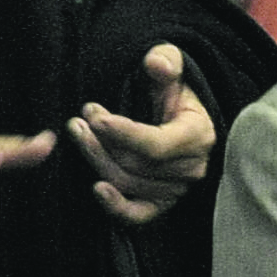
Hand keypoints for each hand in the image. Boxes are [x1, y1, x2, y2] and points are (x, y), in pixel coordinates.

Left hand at [67, 42, 214, 223]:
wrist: (183, 119)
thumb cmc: (174, 94)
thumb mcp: (173, 70)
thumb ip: (166, 61)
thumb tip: (155, 63)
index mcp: (197, 136)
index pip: (156, 145)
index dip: (123, 134)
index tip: (94, 117)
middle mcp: (191, 168)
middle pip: (136, 165)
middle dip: (101, 142)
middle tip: (78, 121)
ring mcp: (177, 189)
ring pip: (128, 183)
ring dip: (97, 161)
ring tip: (79, 134)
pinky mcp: (162, 203)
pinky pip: (139, 214)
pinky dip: (116, 207)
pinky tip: (97, 189)